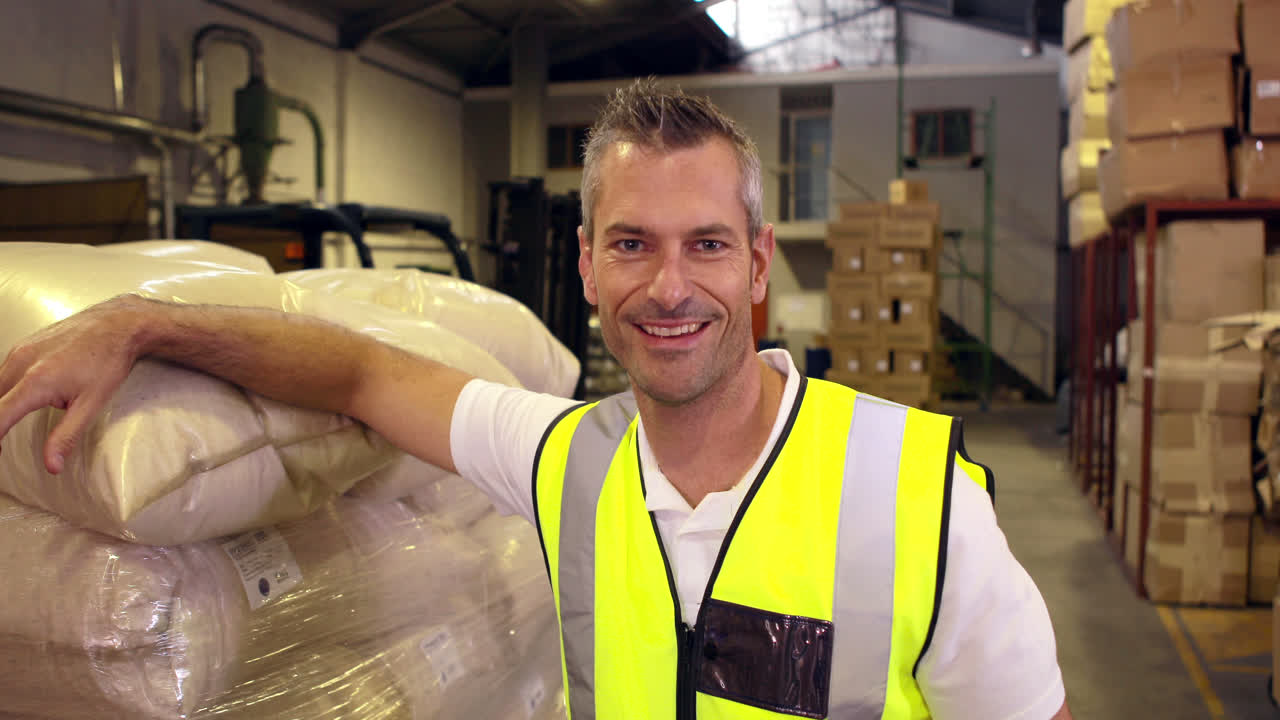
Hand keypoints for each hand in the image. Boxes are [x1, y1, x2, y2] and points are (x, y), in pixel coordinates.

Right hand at [0, 295, 146, 473]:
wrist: (117, 323)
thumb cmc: (108, 362)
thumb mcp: (92, 404)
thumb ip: (66, 436)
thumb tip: (52, 466)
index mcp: (35, 382)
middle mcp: (20, 363)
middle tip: (3, 441)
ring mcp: (19, 351)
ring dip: (1, 406)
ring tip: (7, 425)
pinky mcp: (22, 345)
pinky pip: (3, 372)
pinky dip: (5, 390)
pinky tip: (17, 400)